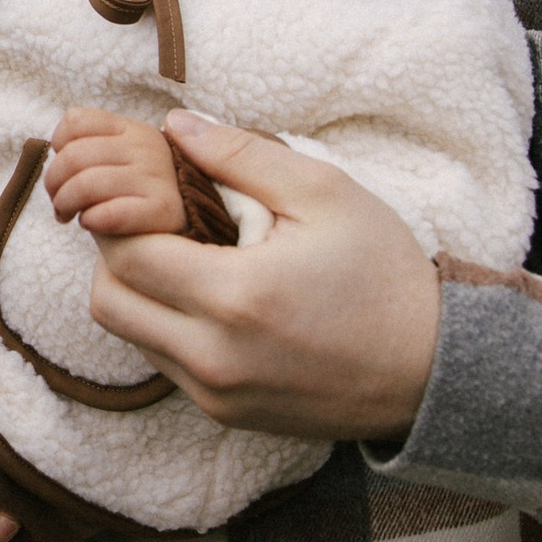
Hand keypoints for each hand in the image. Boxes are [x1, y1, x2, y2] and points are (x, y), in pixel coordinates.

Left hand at [43, 105, 185, 241]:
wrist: (176, 234)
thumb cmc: (132, 198)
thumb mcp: (115, 162)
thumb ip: (89, 150)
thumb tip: (56, 152)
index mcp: (132, 129)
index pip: (76, 120)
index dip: (57, 145)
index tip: (62, 170)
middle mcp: (148, 146)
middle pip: (73, 155)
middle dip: (53, 183)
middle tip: (59, 203)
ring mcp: (158, 176)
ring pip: (85, 183)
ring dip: (65, 204)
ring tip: (68, 215)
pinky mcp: (165, 210)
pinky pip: (109, 213)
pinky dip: (90, 220)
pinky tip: (92, 223)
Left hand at [82, 110, 440, 446]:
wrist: (434, 370)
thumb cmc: (384, 275)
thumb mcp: (324, 193)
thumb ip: (241, 155)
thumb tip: (174, 126)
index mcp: (235, 297)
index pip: (125, 254)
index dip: (120, 215)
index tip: (147, 194)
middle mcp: (215, 356)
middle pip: (107, 300)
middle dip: (117, 254)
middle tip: (158, 224)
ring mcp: (217, 394)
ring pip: (130, 336)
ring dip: (138, 292)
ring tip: (186, 259)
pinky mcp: (226, 415)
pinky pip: (165, 364)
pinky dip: (168, 327)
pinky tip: (211, 299)